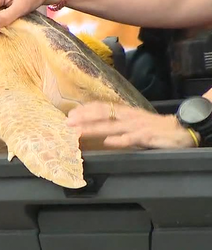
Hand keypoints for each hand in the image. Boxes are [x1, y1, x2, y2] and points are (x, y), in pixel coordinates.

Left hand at [66, 102, 198, 148]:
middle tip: (67, 123)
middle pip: (103, 114)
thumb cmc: (156, 127)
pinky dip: (120, 140)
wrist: (182, 130)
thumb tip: (98, 128)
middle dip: (84, 118)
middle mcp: (129, 117)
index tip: (70, 113)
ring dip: (93, 129)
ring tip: (78, 132)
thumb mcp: (134, 123)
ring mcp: (137, 126)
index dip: (86, 110)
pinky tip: (108, 142)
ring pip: (111, 126)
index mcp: (126, 112)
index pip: (102, 107)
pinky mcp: (147, 136)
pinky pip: (131, 138)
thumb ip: (118, 124)